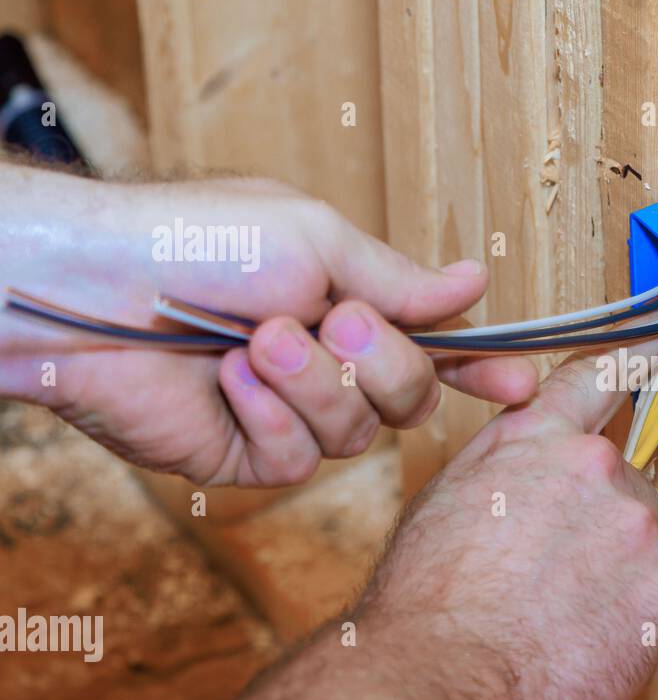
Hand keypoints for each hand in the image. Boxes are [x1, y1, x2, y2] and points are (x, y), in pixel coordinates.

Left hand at [0, 165, 536, 485]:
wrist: (92, 291)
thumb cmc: (194, 242)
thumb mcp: (317, 239)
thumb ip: (400, 280)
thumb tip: (473, 282)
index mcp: (350, 306)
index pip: (436, 348)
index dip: (482, 369)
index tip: (523, 383)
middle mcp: (327, 364)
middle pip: (411, 397)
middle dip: (384, 361)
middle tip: (338, 320)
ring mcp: (288, 413)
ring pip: (357, 432)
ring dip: (313, 382)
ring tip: (255, 339)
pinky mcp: (245, 454)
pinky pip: (297, 460)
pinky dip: (269, 415)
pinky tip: (227, 380)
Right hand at [365, 334, 657, 699]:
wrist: (437, 675)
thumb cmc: (426, 596)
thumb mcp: (449, 494)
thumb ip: (511, 461)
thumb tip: (539, 461)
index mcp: (541, 439)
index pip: (602, 379)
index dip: (641, 355)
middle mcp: (598, 471)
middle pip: (625, 484)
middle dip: (598, 521)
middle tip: (549, 570)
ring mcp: (636, 535)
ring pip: (639, 547)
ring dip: (610, 575)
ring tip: (551, 615)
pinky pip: (651, 604)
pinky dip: (623, 624)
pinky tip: (573, 643)